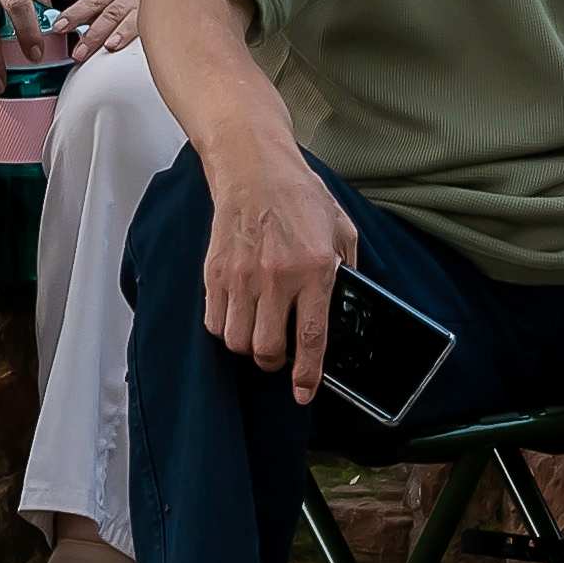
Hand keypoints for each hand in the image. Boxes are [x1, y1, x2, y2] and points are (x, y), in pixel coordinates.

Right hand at [196, 138, 362, 399]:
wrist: (254, 169)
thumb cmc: (301, 197)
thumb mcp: (341, 229)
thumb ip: (347, 270)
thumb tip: (349, 306)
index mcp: (315, 269)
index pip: (310, 338)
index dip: (307, 375)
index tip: (303, 393)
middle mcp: (276, 277)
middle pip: (267, 349)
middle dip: (275, 362)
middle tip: (281, 352)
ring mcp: (241, 276)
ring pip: (237, 341)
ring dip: (250, 346)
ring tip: (260, 330)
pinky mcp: (215, 273)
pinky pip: (214, 323)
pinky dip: (226, 328)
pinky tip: (240, 313)